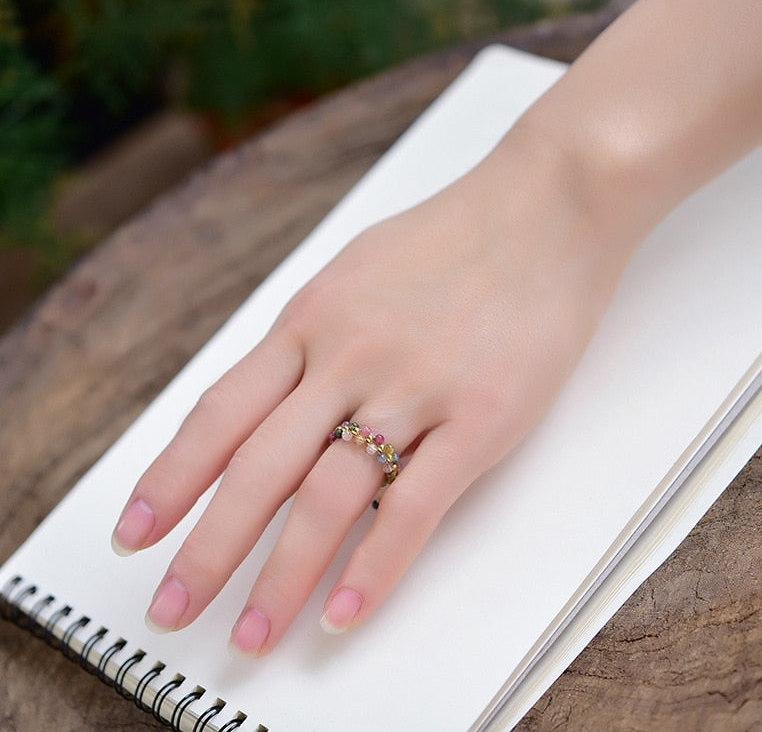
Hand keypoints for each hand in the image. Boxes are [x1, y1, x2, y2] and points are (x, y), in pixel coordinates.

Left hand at [111, 131, 631, 655]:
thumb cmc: (455, 237)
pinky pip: (415, 507)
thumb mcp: (357, 271)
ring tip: (252, 635)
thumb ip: (314, 338)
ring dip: (281, 578)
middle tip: (170, 611)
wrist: (545, 206)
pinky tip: (345, 613)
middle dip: (207, 551)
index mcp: (313, 321)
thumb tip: (279, 402)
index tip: (137, 530)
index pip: (221, 414)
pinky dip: (375, 568)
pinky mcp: (480, 418)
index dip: (171, 480)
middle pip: (259, 469)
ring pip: (328, 499)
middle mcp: (350, 358)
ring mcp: (415, 389)